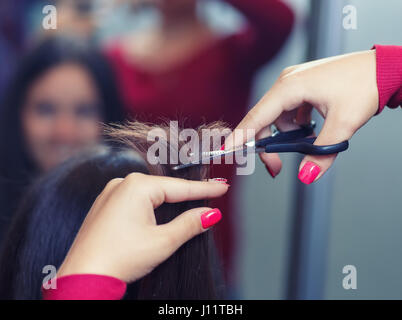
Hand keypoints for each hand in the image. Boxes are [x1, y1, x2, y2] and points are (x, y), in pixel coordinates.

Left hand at [57, 173, 228, 282]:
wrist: (83, 277)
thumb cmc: (118, 258)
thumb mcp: (163, 241)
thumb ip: (190, 224)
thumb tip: (211, 214)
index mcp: (136, 186)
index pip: (180, 188)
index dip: (204, 189)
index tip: (222, 188)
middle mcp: (122, 184)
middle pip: (165, 190)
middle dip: (187, 195)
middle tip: (211, 195)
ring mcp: (111, 194)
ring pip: (150, 195)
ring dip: (170, 202)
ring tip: (191, 204)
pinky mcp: (105, 206)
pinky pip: (135, 201)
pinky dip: (152, 207)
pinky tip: (161, 214)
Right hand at [225, 50, 377, 182]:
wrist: (383, 68)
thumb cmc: (365, 84)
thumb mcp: (344, 123)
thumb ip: (322, 152)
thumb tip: (306, 175)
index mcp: (291, 86)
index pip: (258, 116)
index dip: (241, 136)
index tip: (227, 150)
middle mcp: (287, 82)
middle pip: (265, 120)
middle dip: (270, 145)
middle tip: (277, 168)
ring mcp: (295, 84)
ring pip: (278, 117)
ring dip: (287, 136)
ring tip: (307, 144)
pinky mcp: (303, 87)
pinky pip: (289, 111)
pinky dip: (295, 126)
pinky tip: (310, 130)